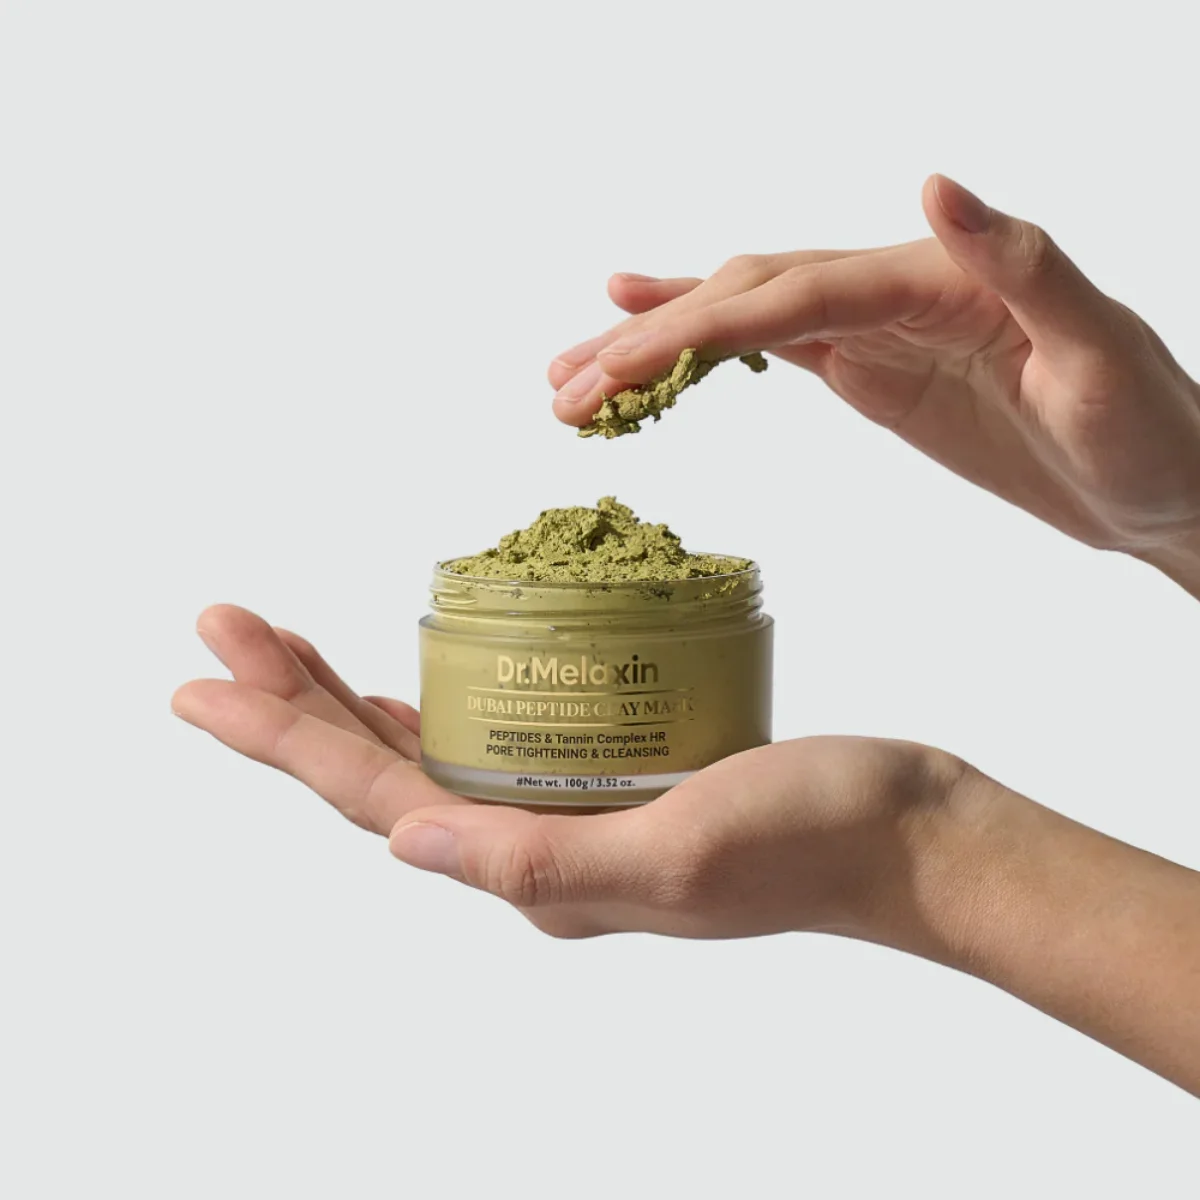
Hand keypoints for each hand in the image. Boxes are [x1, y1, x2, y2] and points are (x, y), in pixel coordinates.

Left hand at [175, 605, 1199, 1090]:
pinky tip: (421, 669)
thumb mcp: (682, 852)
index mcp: (539, 872)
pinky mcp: (616, 777)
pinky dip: (439, 698)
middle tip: (222, 623)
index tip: (203, 671)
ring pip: (428, 752)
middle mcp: (540, 850)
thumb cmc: (817, 839)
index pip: (376, 799)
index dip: (282, 737)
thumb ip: (543, 861)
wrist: (912, 835)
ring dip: (349, 697)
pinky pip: (496, 736)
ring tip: (286, 642)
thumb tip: (404, 850)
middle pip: (381, 772)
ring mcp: (576, 812)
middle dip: (291, 701)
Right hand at [549, 176, 1199, 592]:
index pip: (789, 293)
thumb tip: (933, 182)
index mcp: (937, 278)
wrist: (1166, 484)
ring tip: (574, 373)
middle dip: (649, 338)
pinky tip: (664, 359)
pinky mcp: (875, 373)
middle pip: (745, 297)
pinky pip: (775, 354)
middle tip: (563, 383)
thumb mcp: (1100, 349)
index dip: (695, 326)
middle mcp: (894, 290)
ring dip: (658, 343)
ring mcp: (878, 332)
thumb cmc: (1149, 428)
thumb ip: (1017, 260)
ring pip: (745, 320)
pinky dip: (710, 357)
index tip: (614, 365)